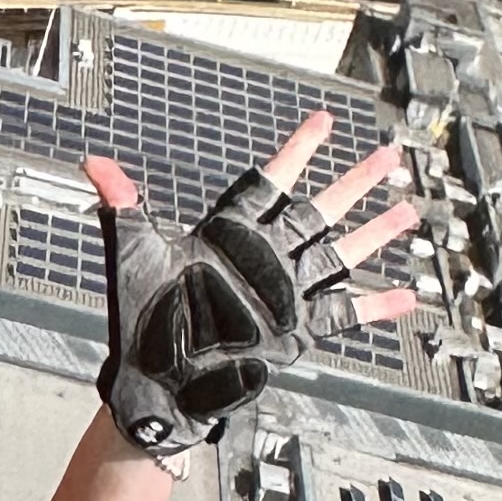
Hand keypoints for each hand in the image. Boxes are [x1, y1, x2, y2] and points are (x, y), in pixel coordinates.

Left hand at [83, 112, 418, 455]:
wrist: (154, 379)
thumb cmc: (140, 317)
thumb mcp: (132, 252)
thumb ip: (120, 203)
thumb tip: (93, 162)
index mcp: (230, 234)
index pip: (270, 182)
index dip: (299, 150)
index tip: (323, 121)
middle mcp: (264, 258)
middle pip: (319, 211)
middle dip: (355, 183)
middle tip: (388, 156)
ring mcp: (284, 294)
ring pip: (340, 254)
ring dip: (374, 234)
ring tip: (408, 210)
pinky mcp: (296, 332)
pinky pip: (344, 314)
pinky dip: (375, 306)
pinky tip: (406, 296)